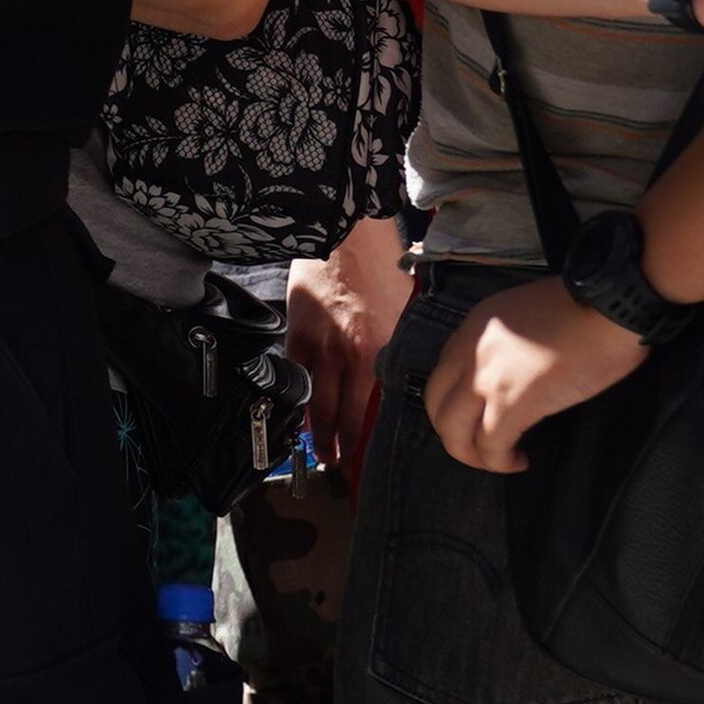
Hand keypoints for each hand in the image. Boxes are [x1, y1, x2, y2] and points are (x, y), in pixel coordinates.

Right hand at [284, 214, 410, 470]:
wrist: (345, 234)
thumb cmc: (381, 265)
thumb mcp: (406, 310)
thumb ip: (400, 347)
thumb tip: (401, 376)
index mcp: (383, 349)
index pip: (377, 407)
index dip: (372, 438)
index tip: (372, 460)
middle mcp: (351, 354)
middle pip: (344, 413)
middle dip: (343, 447)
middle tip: (342, 469)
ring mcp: (321, 346)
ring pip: (317, 402)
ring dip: (319, 433)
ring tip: (322, 454)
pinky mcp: (298, 334)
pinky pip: (298, 377)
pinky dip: (300, 399)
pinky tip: (303, 416)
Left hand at [424, 276, 643, 471]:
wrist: (610, 304)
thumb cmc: (586, 307)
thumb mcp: (525, 314)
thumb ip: (507, 342)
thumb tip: (515, 370)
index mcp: (473, 328)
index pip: (443, 374)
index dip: (455, 402)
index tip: (477, 415)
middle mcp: (469, 353)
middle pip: (436, 406)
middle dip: (453, 434)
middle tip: (479, 447)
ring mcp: (485, 379)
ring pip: (453, 431)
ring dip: (471, 454)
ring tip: (497, 461)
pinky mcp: (511, 403)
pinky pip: (490, 444)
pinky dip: (499, 461)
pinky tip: (518, 460)